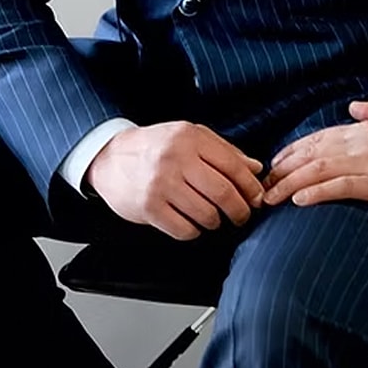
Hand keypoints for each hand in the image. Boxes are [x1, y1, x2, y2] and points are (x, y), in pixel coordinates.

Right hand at [84, 121, 265, 240]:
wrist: (110, 157)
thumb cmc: (154, 147)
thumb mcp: (189, 137)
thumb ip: (224, 151)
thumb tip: (255, 169)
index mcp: (189, 138)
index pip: (232, 165)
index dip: (250, 186)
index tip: (256, 197)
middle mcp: (175, 159)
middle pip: (223, 193)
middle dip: (240, 210)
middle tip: (242, 216)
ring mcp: (160, 185)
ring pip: (206, 214)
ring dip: (216, 221)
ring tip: (213, 217)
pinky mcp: (149, 208)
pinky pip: (185, 230)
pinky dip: (194, 230)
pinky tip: (191, 222)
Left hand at [261, 99, 367, 221]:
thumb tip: (353, 106)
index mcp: (365, 129)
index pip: (318, 138)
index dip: (292, 151)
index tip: (274, 166)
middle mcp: (361, 143)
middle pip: (311, 153)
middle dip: (282, 169)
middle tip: (263, 186)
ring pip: (317, 170)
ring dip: (289, 184)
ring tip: (271, 197)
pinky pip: (338, 187)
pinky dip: (315, 192)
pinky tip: (298, 200)